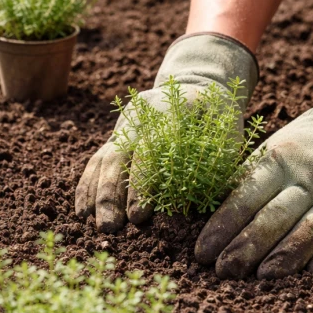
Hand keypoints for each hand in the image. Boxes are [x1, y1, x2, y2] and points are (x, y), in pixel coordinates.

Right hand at [75, 33, 257, 232]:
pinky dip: (88, 186)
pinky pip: (97, 161)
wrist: (195, 85)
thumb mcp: (229, 127)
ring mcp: (124, 124)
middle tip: (111, 228)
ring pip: (104, 159)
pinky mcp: (116, 136)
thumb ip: (220, 157)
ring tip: (95, 226)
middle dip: (112, 194)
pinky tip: (83, 211)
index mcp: (168, 110)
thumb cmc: (217, 113)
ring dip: (97, 195)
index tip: (139, 215)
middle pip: (118, 156)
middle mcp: (139, 115)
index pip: (149, 149)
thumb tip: (205, 197)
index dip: (142, 183)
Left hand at [195, 61, 312, 278]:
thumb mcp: (272, 150)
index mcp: (278, 158)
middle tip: (225, 272)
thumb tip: (203, 217)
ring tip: (263, 278)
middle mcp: (310, 176)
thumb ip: (245, 181)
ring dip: (285, 256)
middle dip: (248, 246)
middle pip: (275, 215)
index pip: (246, 195)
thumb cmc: (303, 147)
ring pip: (311, 228)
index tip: (203, 253)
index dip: (223, 225)